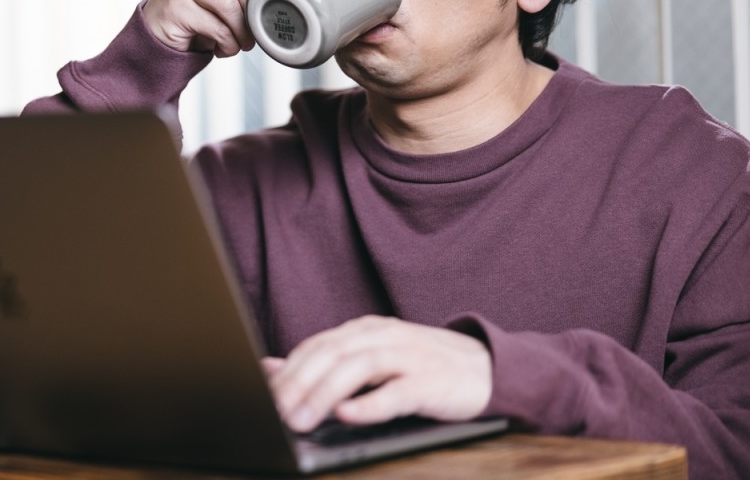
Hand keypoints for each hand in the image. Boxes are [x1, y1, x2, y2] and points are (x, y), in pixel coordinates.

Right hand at [143, 0, 277, 56]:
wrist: (156, 38)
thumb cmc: (198, 19)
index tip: (276, 2)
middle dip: (254, 10)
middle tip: (258, 33)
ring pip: (227, 2)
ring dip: (242, 31)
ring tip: (241, 44)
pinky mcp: (172, 5)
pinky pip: (214, 25)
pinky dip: (227, 43)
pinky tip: (223, 48)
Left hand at [264, 315, 491, 430]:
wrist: (488, 367)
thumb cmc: (422, 366)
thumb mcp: (372, 359)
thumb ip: (326, 363)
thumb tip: (272, 367)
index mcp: (364, 331)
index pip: (316, 346)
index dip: (287, 371)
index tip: (262, 395)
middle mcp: (382, 337)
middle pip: (331, 354)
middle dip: (298, 383)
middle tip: (274, 411)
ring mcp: (408, 356)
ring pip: (358, 368)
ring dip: (325, 394)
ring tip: (301, 418)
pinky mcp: (431, 381)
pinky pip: (397, 392)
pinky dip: (370, 403)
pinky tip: (348, 415)